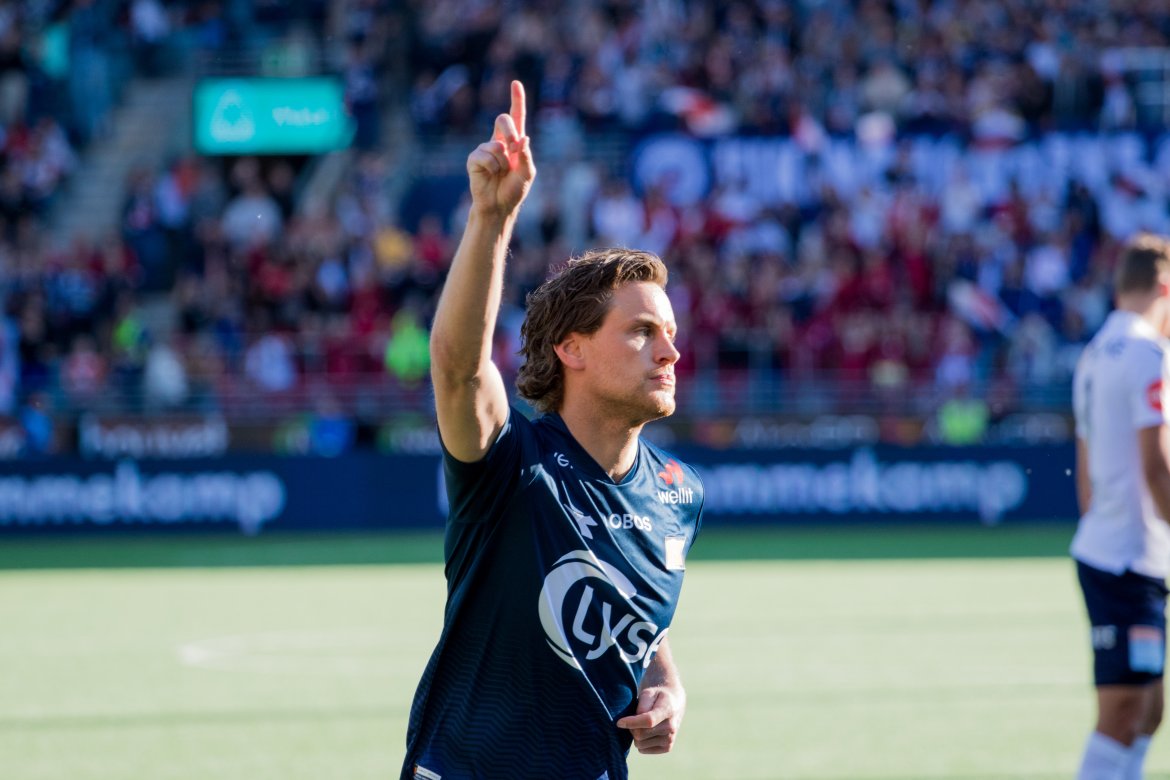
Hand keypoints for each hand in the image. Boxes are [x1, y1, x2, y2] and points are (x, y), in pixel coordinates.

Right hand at [466, 80, 535, 219]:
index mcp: (514, 142)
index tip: (515, 83)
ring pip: (496, 144)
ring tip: (501, 174)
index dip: (517, 100)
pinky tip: (490, 175)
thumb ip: (526, 156)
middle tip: (514, 148)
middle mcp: (499, 141)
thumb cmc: (514, 190)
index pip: (516, 117)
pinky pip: (485, 155)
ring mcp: (485, 148)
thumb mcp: (527, 173)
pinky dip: (492, 167)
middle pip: (503, 119)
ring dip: (503, 162)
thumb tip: (524, 138)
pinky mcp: (474, 158)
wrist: (499, 206)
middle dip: (510, 131)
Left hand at [615, 686, 684, 754]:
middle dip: (632, 727)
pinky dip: (640, 742)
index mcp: (667, 710)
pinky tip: (645, 732)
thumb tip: (634, 721)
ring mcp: (670, 739)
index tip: (619, 722)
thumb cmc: (656, 696)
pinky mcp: (667, 748)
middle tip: (633, 719)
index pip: (648, 720)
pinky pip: (643, 750)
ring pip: (640, 744)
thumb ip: (642, 705)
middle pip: (641, 734)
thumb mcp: (648, 693)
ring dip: (636, 734)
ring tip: (641, 724)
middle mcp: (671, 727)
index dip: (632, 722)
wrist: (673, 703)